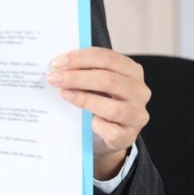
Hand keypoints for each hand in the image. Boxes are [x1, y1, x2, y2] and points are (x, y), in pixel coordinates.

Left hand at [46, 47, 150, 180]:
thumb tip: (57, 67)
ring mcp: (137, 115)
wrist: (107, 133)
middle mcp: (140, 91)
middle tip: (54, 78)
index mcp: (132, 71)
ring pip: (112, 107)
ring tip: (64, 94)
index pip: (108, 58)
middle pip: (108, 80)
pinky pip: (111, 130)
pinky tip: (86, 122)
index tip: (58, 63)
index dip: (81, 58)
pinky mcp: (129, 136)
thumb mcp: (94, 82)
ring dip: (84, 99)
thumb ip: (83, 71)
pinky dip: (96, 125)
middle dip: (77, 77)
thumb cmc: (99, 100)